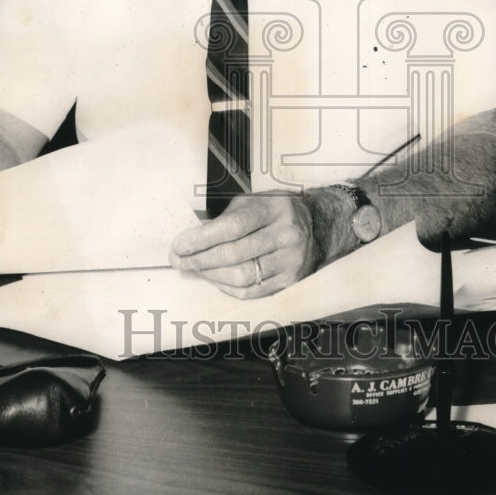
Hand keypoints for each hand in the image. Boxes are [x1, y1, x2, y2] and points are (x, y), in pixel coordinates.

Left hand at [169, 193, 319, 297]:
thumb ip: (225, 219)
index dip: (202, 238)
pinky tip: (216, 279)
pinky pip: (251, 292)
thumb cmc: (274, 212)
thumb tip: (189, 240)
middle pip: (235, 254)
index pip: (233, 226)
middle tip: (178, 260)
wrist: (317, 226)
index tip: (179, 245)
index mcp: (274, 208)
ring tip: (195, 269)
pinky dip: (227, 287)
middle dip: (200, 260)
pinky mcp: (290, 281)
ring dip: (211, 275)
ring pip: (242, 277)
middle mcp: (286, 234)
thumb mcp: (253, 202)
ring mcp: (291, 260)